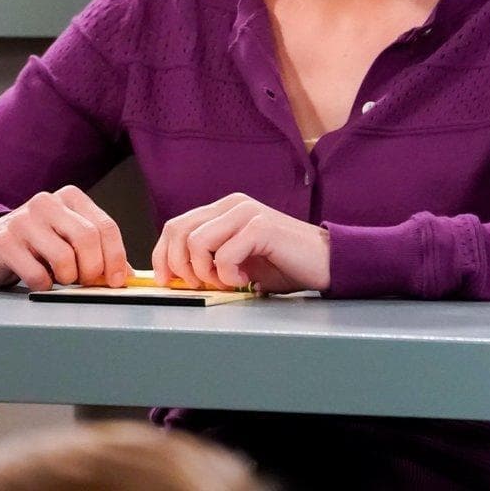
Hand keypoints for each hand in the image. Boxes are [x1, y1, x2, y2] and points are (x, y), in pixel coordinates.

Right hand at [0, 185, 127, 290]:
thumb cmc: (39, 244)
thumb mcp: (70, 239)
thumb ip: (99, 251)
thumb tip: (126, 275)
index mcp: (69, 197)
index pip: (105, 226)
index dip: (116, 257)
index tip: (115, 280)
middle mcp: (46, 202)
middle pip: (87, 238)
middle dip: (93, 269)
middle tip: (86, 282)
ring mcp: (22, 220)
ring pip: (64, 258)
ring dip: (68, 279)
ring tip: (60, 278)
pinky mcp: (3, 242)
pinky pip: (38, 275)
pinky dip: (45, 285)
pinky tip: (40, 279)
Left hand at [154, 192, 330, 293]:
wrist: (326, 263)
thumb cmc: (284, 265)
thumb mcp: (237, 260)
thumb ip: (209, 258)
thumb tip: (175, 276)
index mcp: (222, 210)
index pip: (176, 226)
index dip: (162, 255)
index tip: (166, 281)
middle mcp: (231, 205)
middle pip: (178, 231)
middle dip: (179, 265)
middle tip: (199, 285)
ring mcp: (246, 212)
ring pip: (196, 242)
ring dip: (205, 271)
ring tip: (227, 281)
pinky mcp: (260, 226)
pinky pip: (224, 254)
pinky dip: (228, 274)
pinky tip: (245, 279)